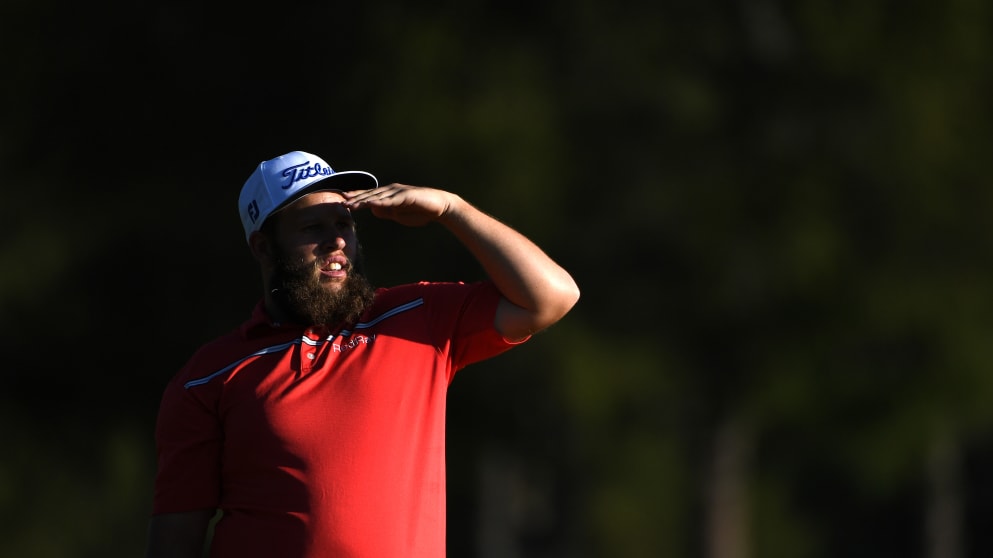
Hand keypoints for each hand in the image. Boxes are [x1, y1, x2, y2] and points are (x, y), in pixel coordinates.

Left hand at [342, 184, 456, 226]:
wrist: (440, 207)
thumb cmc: (420, 211)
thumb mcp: (399, 213)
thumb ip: (386, 211)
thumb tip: (373, 210)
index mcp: (389, 195)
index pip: (370, 196)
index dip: (357, 198)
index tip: (343, 201)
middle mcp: (392, 190)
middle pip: (370, 194)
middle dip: (355, 198)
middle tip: (341, 201)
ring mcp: (399, 192)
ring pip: (378, 197)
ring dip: (364, 201)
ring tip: (351, 205)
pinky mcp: (406, 196)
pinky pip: (391, 200)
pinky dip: (380, 202)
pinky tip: (371, 205)